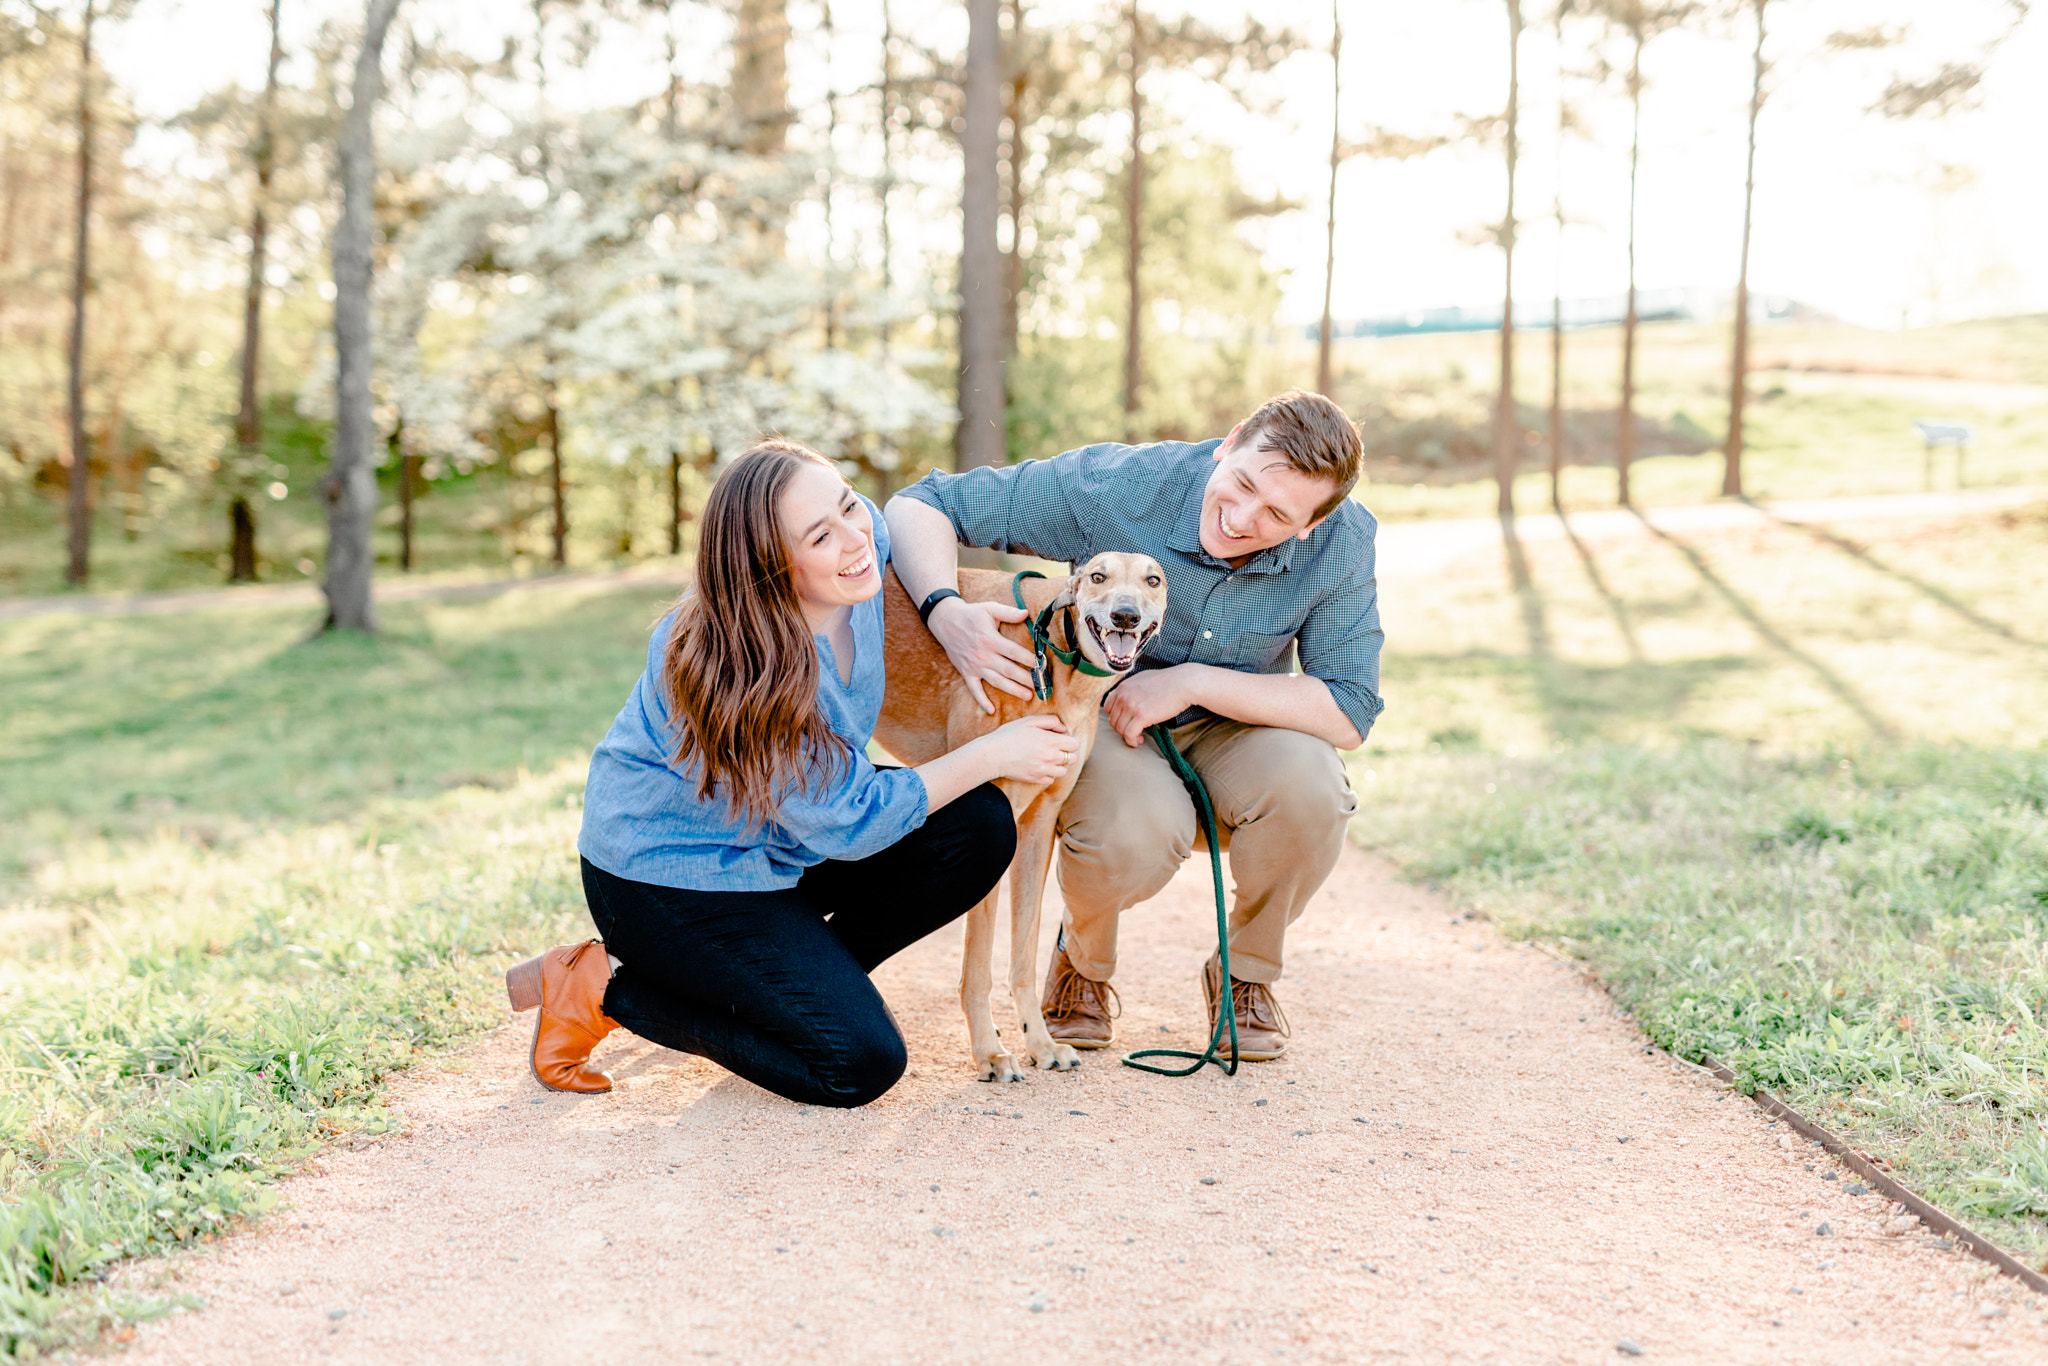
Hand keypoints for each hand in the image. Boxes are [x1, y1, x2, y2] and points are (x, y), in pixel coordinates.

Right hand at [928, 595, 1037, 713]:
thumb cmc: (970, 614)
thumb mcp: (989, 608)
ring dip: (1013, 690)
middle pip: (1009, 670)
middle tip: (1041, 686)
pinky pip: (974, 689)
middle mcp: (983, 655)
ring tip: (1028, 696)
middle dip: (1026, 679)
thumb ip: (1008, 612)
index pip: (1015, 652)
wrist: (945, 621)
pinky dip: (982, 701)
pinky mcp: (966, 672)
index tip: (1042, 665)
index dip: (1030, 660)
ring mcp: (974, 666)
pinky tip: (991, 710)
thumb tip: (1026, 614)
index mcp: (991, 639)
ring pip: (997, 681)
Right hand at [974, 715, 1082, 785]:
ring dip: (1059, 764)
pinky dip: (1048, 774)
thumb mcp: (1029, 721)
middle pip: (1073, 759)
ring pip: (1063, 771)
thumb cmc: (1009, 735)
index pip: (1075, 744)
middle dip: (1067, 753)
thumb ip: (1050, 721)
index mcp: (1051, 741)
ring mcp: (1044, 770)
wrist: (992, 755)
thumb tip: (1063, 728)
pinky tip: (1039, 766)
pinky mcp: (1036, 780)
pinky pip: (1051, 779)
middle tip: (1055, 748)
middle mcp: (1051, 757)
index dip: (1070, 740)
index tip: (1061, 739)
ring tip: (1047, 758)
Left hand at [1103, 665, 1195, 747]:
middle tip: (1134, 731)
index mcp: (1123, 687)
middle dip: (1122, 728)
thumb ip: (1131, 688)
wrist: (1183, 683)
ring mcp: (1131, 705)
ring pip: (1120, 729)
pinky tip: (1140, 741)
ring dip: (1128, 736)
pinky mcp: (1141, 716)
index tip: (1126, 721)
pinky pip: (1129, 734)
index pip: (1107, 707)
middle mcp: (1123, 695)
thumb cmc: (1168, 681)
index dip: (1116, 717)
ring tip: (1139, 737)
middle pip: (1113, 720)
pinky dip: (1132, 741)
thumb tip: (1127, 699)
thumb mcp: (1143, 679)